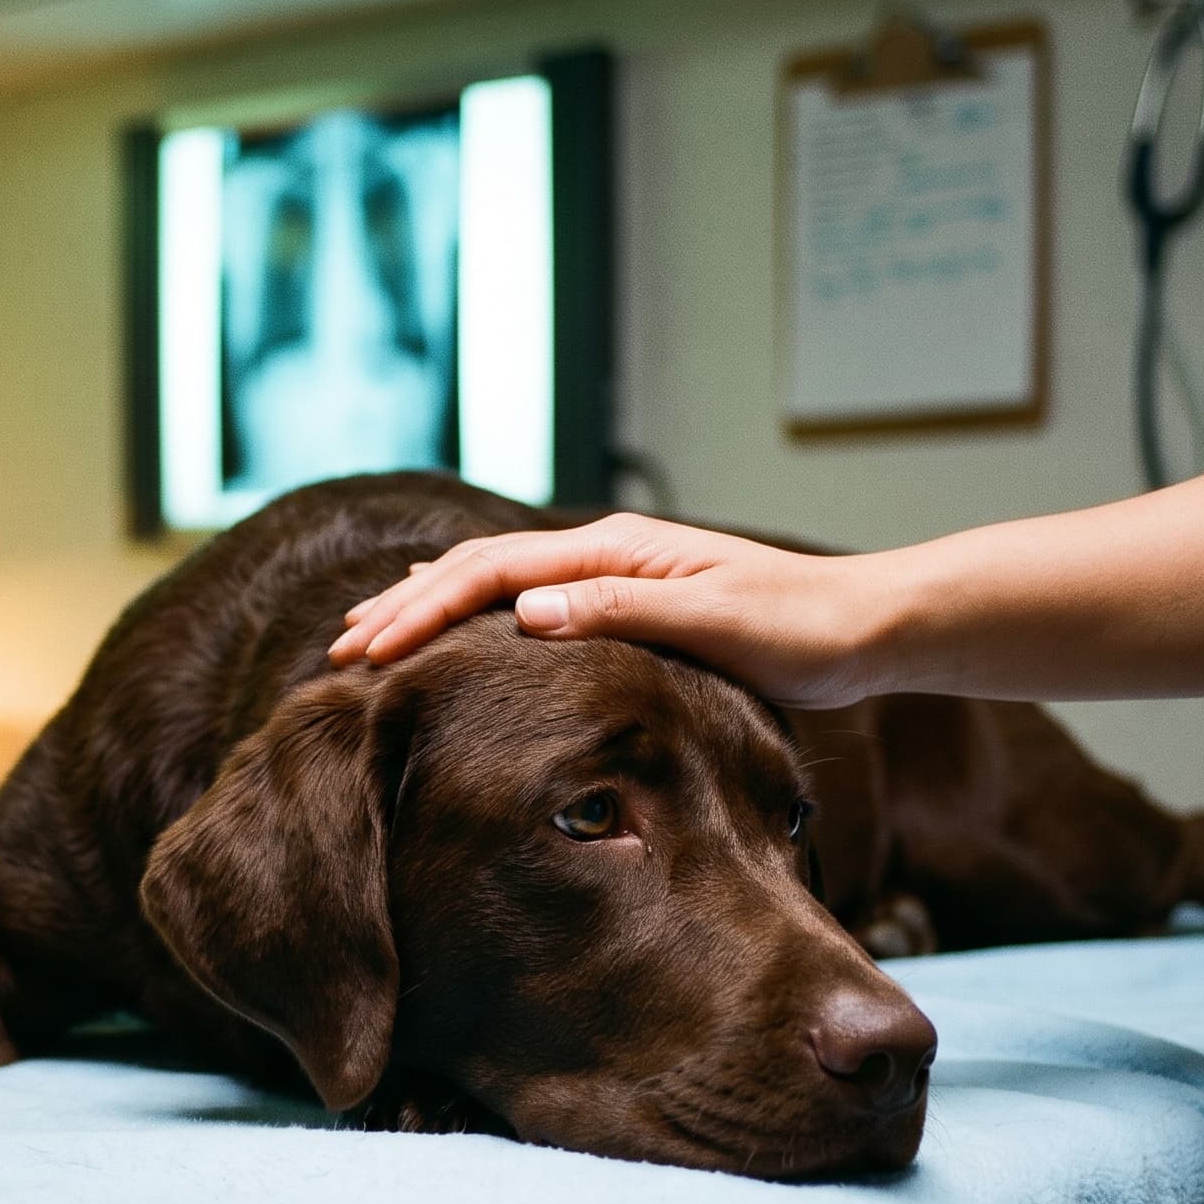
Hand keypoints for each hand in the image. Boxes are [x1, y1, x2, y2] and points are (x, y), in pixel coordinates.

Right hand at [326, 513, 899, 708]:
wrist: (863, 628)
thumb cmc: (799, 629)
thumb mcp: (710, 622)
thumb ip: (617, 612)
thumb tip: (524, 614)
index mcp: (613, 551)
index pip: (491, 573)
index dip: (424, 609)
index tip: (370, 649)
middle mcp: (603, 555)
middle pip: (478, 572)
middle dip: (404, 608)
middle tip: (340, 652)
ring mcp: (611, 579)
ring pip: (495, 586)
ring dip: (428, 609)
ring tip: (368, 636)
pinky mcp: (625, 608)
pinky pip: (527, 606)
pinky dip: (475, 614)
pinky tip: (455, 627)